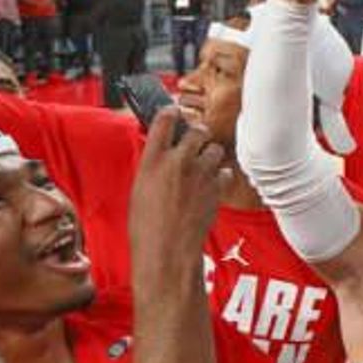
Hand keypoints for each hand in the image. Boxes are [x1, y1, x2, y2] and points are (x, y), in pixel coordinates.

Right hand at [129, 108, 227, 283]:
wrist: (167, 251)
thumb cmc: (146, 227)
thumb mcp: (139, 190)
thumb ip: (153, 167)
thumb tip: (162, 154)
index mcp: (152, 161)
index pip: (164, 119)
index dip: (171, 112)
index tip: (174, 111)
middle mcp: (177, 162)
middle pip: (196, 129)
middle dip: (197, 133)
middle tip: (194, 140)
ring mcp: (199, 174)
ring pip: (214, 149)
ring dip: (209, 154)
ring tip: (201, 167)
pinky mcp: (216, 188)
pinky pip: (223, 171)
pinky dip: (218, 176)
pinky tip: (210, 185)